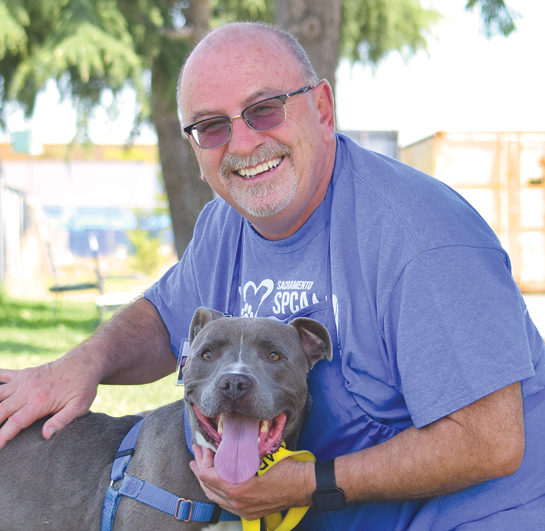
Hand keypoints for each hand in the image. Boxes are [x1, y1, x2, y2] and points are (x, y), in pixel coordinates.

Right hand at [0, 350, 99, 449]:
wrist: (85, 362)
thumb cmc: (83, 387)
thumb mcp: (79, 406)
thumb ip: (62, 420)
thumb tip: (46, 436)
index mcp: (39, 402)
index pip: (15, 423)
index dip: (2, 437)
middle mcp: (27, 390)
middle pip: (0, 410)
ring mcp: (24, 380)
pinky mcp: (24, 373)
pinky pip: (2, 375)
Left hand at [189, 444, 314, 519]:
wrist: (304, 486)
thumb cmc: (287, 468)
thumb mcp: (263, 455)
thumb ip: (243, 451)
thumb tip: (228, 438)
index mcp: (239, 489)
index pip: (209, 476)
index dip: (203, 460)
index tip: (205, 447)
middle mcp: (238, 503)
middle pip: (208, 487)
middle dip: (200, 468)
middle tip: (197, 453)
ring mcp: (243, 510)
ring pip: (215, 497)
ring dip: (206, 480)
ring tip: (200, 466)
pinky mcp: (248, 512)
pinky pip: (225, 503)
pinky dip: (217, 490)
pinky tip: (216, 481)